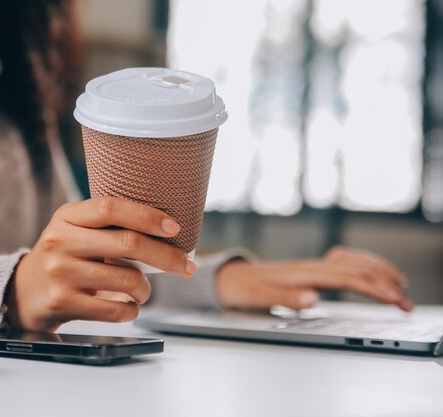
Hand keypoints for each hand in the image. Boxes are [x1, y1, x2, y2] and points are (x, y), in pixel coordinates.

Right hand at [6, 196, 195, 331]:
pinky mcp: (63, 302)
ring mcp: (61, 272)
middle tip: (187, 266)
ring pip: (126, 280)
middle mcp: (61, 241)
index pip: (111, 207)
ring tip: (144, 290)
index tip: (175, 227)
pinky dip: (132, 310)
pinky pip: (114, 309)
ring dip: (146, 289)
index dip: (147, 216)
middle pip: (127, 244)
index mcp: (67, 216)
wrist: (23, 291)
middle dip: (167, 256)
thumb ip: (107, 223)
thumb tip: (165, 229)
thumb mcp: (74, 228)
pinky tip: (131, 306)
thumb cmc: (63, 256)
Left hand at [215, 246, 412, 311]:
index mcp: (302, 275)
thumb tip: (314, 300)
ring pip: (351, 261)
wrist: (228, 278)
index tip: (396, 300)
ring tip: (399, 282)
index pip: (347, 278)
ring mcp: (309, 266)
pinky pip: (341, 260)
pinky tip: (367, 270)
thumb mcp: (258, 298)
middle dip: (384, 283)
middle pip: (356, 269)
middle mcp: (309, 267)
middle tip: (406, 301)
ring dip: (377, 269)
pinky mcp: (307, 269)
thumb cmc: (242, 288)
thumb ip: (286, 299)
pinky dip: (361, 263)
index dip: (374, 289)